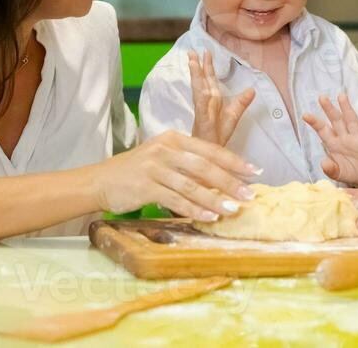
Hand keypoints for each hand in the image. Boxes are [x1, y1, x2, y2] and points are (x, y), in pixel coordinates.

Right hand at [94, 130, 256, 221]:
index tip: (255, 171)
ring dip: (215, 199)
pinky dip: (193, 209)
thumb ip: (190, 164)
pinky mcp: (145, 186)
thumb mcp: (165, 158)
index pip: (210, 149)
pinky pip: (175, 199)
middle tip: (250, 194)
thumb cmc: (139, 171)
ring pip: (192, 184)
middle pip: (205, 166)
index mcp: (174, 138)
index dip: (235, 161)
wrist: (102, 180)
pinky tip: (208, 218)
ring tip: (233, 210)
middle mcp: (165, 149)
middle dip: (230, 181)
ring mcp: (154, 167)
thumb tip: (224, 179)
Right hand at [187, 49, 254, 145]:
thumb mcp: (234, 116)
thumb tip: (252, 89)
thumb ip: (241, 102)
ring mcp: (202, 109)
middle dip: (198, 65)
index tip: (206, 52)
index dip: (207, 66)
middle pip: (202, 80)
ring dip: (195, 74)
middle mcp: (205, 102)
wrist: (213, 155)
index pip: (209, 80)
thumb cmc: (219, 136)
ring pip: (198, 87)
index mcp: (212, 101)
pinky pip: (200, 102)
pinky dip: (199, 91)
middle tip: (192, 50)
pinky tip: (198, 81)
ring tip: (191, 60)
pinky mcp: (201, 117)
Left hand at [303, 94, 357, 186]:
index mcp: (334, 144)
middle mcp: (345, 137)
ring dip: (346, 109)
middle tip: (321, 97)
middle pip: (336, 121)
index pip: (323, 130)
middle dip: (329, 109)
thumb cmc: (350, 173)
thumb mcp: (339, 174)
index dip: (315, 122)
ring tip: (341, 96)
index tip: (305, 115)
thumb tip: (323, 163)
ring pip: (351, 120)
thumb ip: (331, 170)